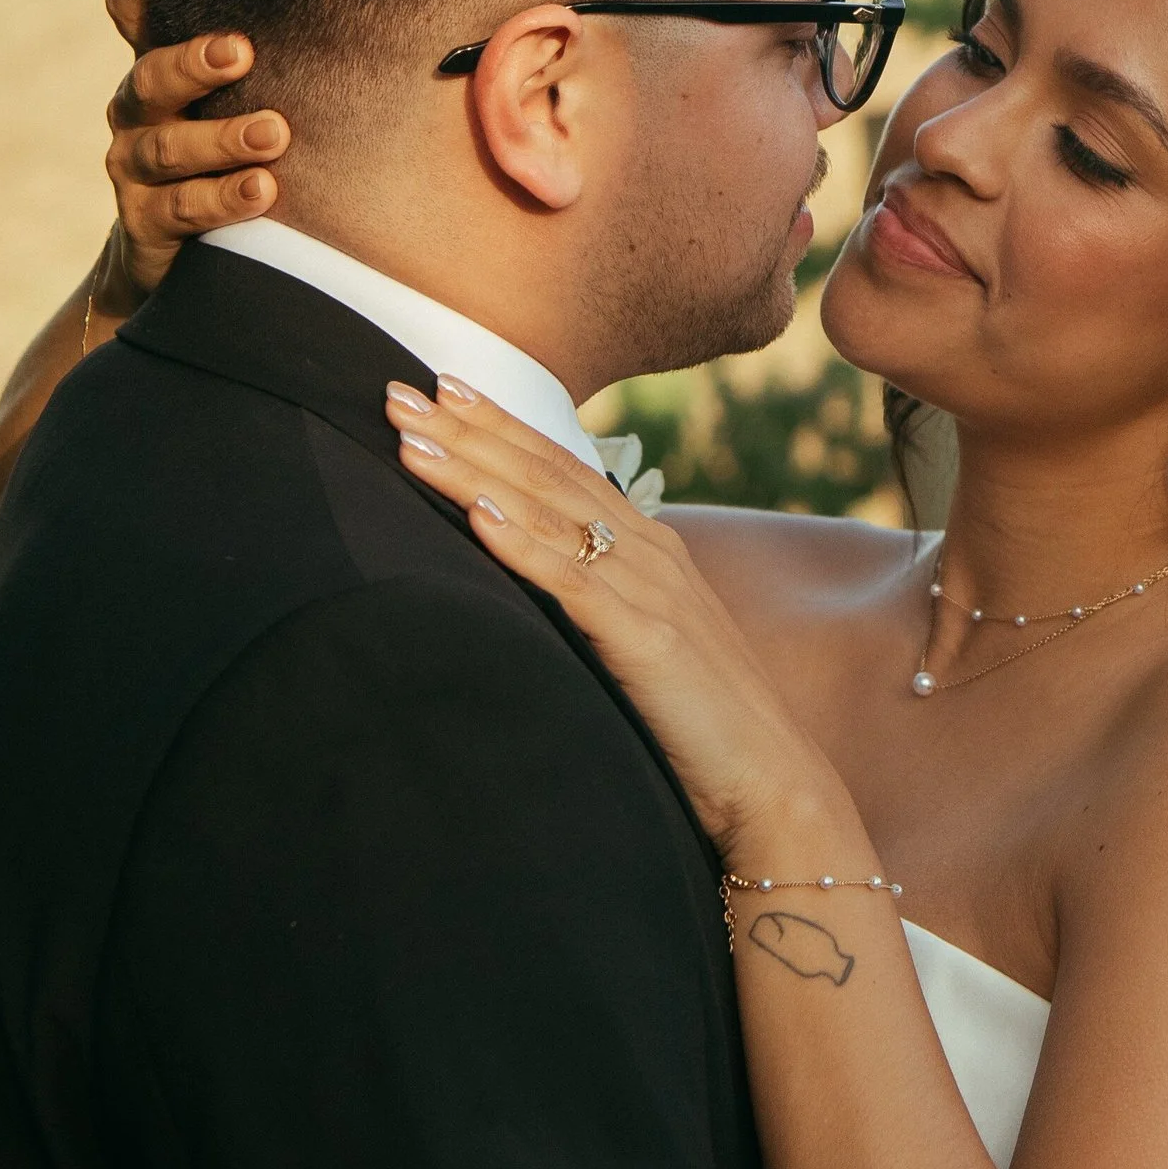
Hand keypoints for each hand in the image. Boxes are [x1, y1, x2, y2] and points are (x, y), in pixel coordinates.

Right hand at [99, 0, 293, 293]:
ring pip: (169, 147)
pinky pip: (182, 208)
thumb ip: (270, 61)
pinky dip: (223, 199)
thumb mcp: (235, 103)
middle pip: (150, 76)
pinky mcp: (144, 222)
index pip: (131, 11)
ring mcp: (134, 167)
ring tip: (275, 134)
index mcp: (160, 69)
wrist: (174, 257)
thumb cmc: (223, 159)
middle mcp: (138, 111)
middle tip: (242, 52)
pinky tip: (263, 191)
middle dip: (194, 63)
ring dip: (222, 139)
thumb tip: (361, 4)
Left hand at [381, 379, 864, 865]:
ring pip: (548, 513)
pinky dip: (523, 543)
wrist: (770, 780)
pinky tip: (478, 514)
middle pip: (545, 473)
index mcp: (649, 546)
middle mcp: (650, 550)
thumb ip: (597, 600)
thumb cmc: (701, 722)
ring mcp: (650, 589)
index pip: (561, 467)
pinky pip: (572, 580)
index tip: (437, 388)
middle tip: (397, 393)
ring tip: (412, 440)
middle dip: (468, 430)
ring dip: (475, 471)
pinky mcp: (646, 636)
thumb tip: (536, 579)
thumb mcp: (640, 641)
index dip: (498, 425)